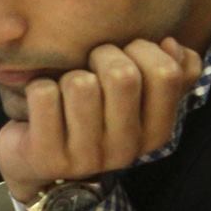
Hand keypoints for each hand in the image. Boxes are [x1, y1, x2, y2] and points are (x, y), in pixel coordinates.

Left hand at [0, 38, 202, 202]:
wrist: (39, 164)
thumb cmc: (92, 118)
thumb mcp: (137, 99)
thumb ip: (171, 72)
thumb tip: (172, 45)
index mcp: (155, 134)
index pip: (166, 74)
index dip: (143, 50)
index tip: (125, 54)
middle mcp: (124, 151)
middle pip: (122, 76)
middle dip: (102, 55)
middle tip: (90, 64)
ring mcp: (85, 157)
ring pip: (80, 84)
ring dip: (68, 75)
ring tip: (66, 89)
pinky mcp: (46, 156)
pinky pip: (44, 94)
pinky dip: (38, 87)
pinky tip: (41, 103)